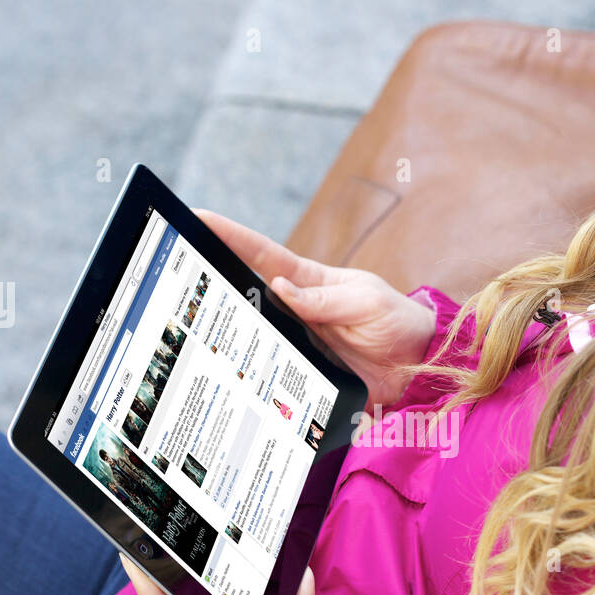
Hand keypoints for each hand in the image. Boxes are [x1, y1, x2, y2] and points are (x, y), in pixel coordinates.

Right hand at [194, 208, 436, 408]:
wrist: (418, 368)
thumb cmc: (396, 322)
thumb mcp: (368, 303)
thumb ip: (327, 300)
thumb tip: (280, 288)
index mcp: (309, 283)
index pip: (263, 255)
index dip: (232, 236)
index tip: (198, 217)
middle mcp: (295, 311)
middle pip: (244, 292)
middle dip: (210, 280)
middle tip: (175, 270)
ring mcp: (296, 342)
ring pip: (250, 334)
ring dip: (224, 332)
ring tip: (188, 324)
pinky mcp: (301, 373)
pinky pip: (270, 373)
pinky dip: (251, 375)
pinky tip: (229, 377)